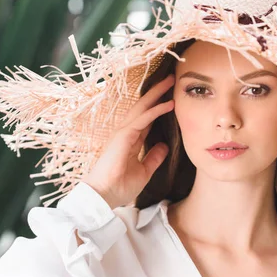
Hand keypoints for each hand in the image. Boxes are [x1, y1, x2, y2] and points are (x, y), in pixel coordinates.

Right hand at [81, 74, 175, 209]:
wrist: (104, 196)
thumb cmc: (120, 187)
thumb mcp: (144, 171)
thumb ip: (153, 158)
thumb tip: (164, 146)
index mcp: (130, 141)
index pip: (147, 119)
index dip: (158, 107)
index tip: (171, 97)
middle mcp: (126, 133)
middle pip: (144, 107)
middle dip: (157, 93)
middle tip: (171, 79)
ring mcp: (123, 132)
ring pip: (142, 107)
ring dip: (157, 94)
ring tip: (170, 82)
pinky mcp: (123, 136)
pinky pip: (143, 119)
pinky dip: (156, 110)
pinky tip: (168, 103)